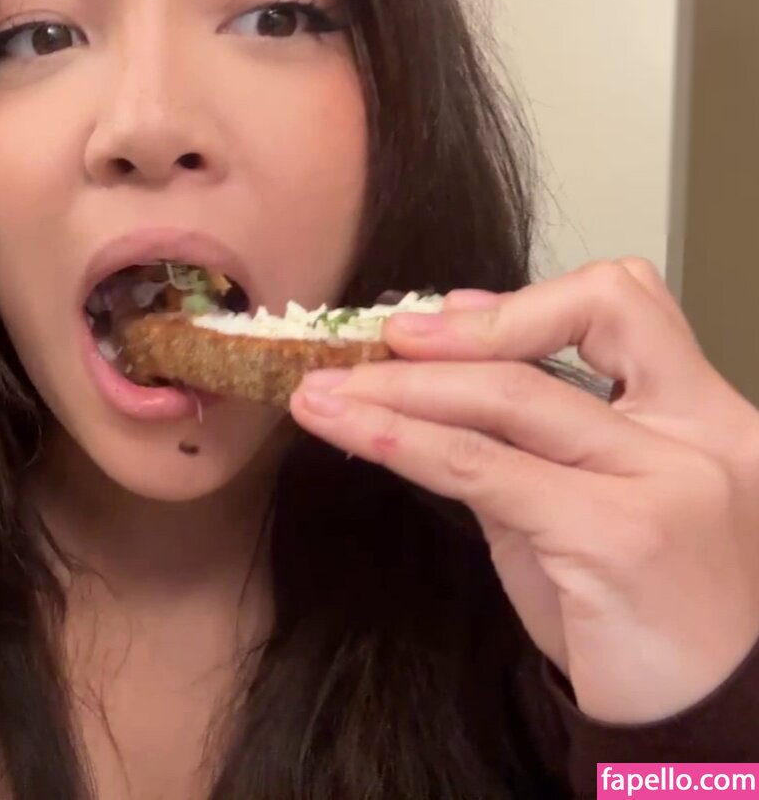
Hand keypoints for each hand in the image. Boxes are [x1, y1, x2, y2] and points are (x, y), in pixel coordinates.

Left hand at [290, 258, 758, 724]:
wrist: (695, 724)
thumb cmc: (638, 613)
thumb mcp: (588, 503)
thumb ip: (532, 435)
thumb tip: (457, 351)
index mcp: (701, 414)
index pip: (624, 304)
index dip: (524, 302)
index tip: (446, 317)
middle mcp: (699, 434)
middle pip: (551, 339)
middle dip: (445, 339)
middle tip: (371, 346)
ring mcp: (663, 481)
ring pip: (505, 396)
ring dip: (398, 387)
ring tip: (325, 390)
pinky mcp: (614, 533)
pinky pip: (482, 467)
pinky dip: (404, 440)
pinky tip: (351, 429)